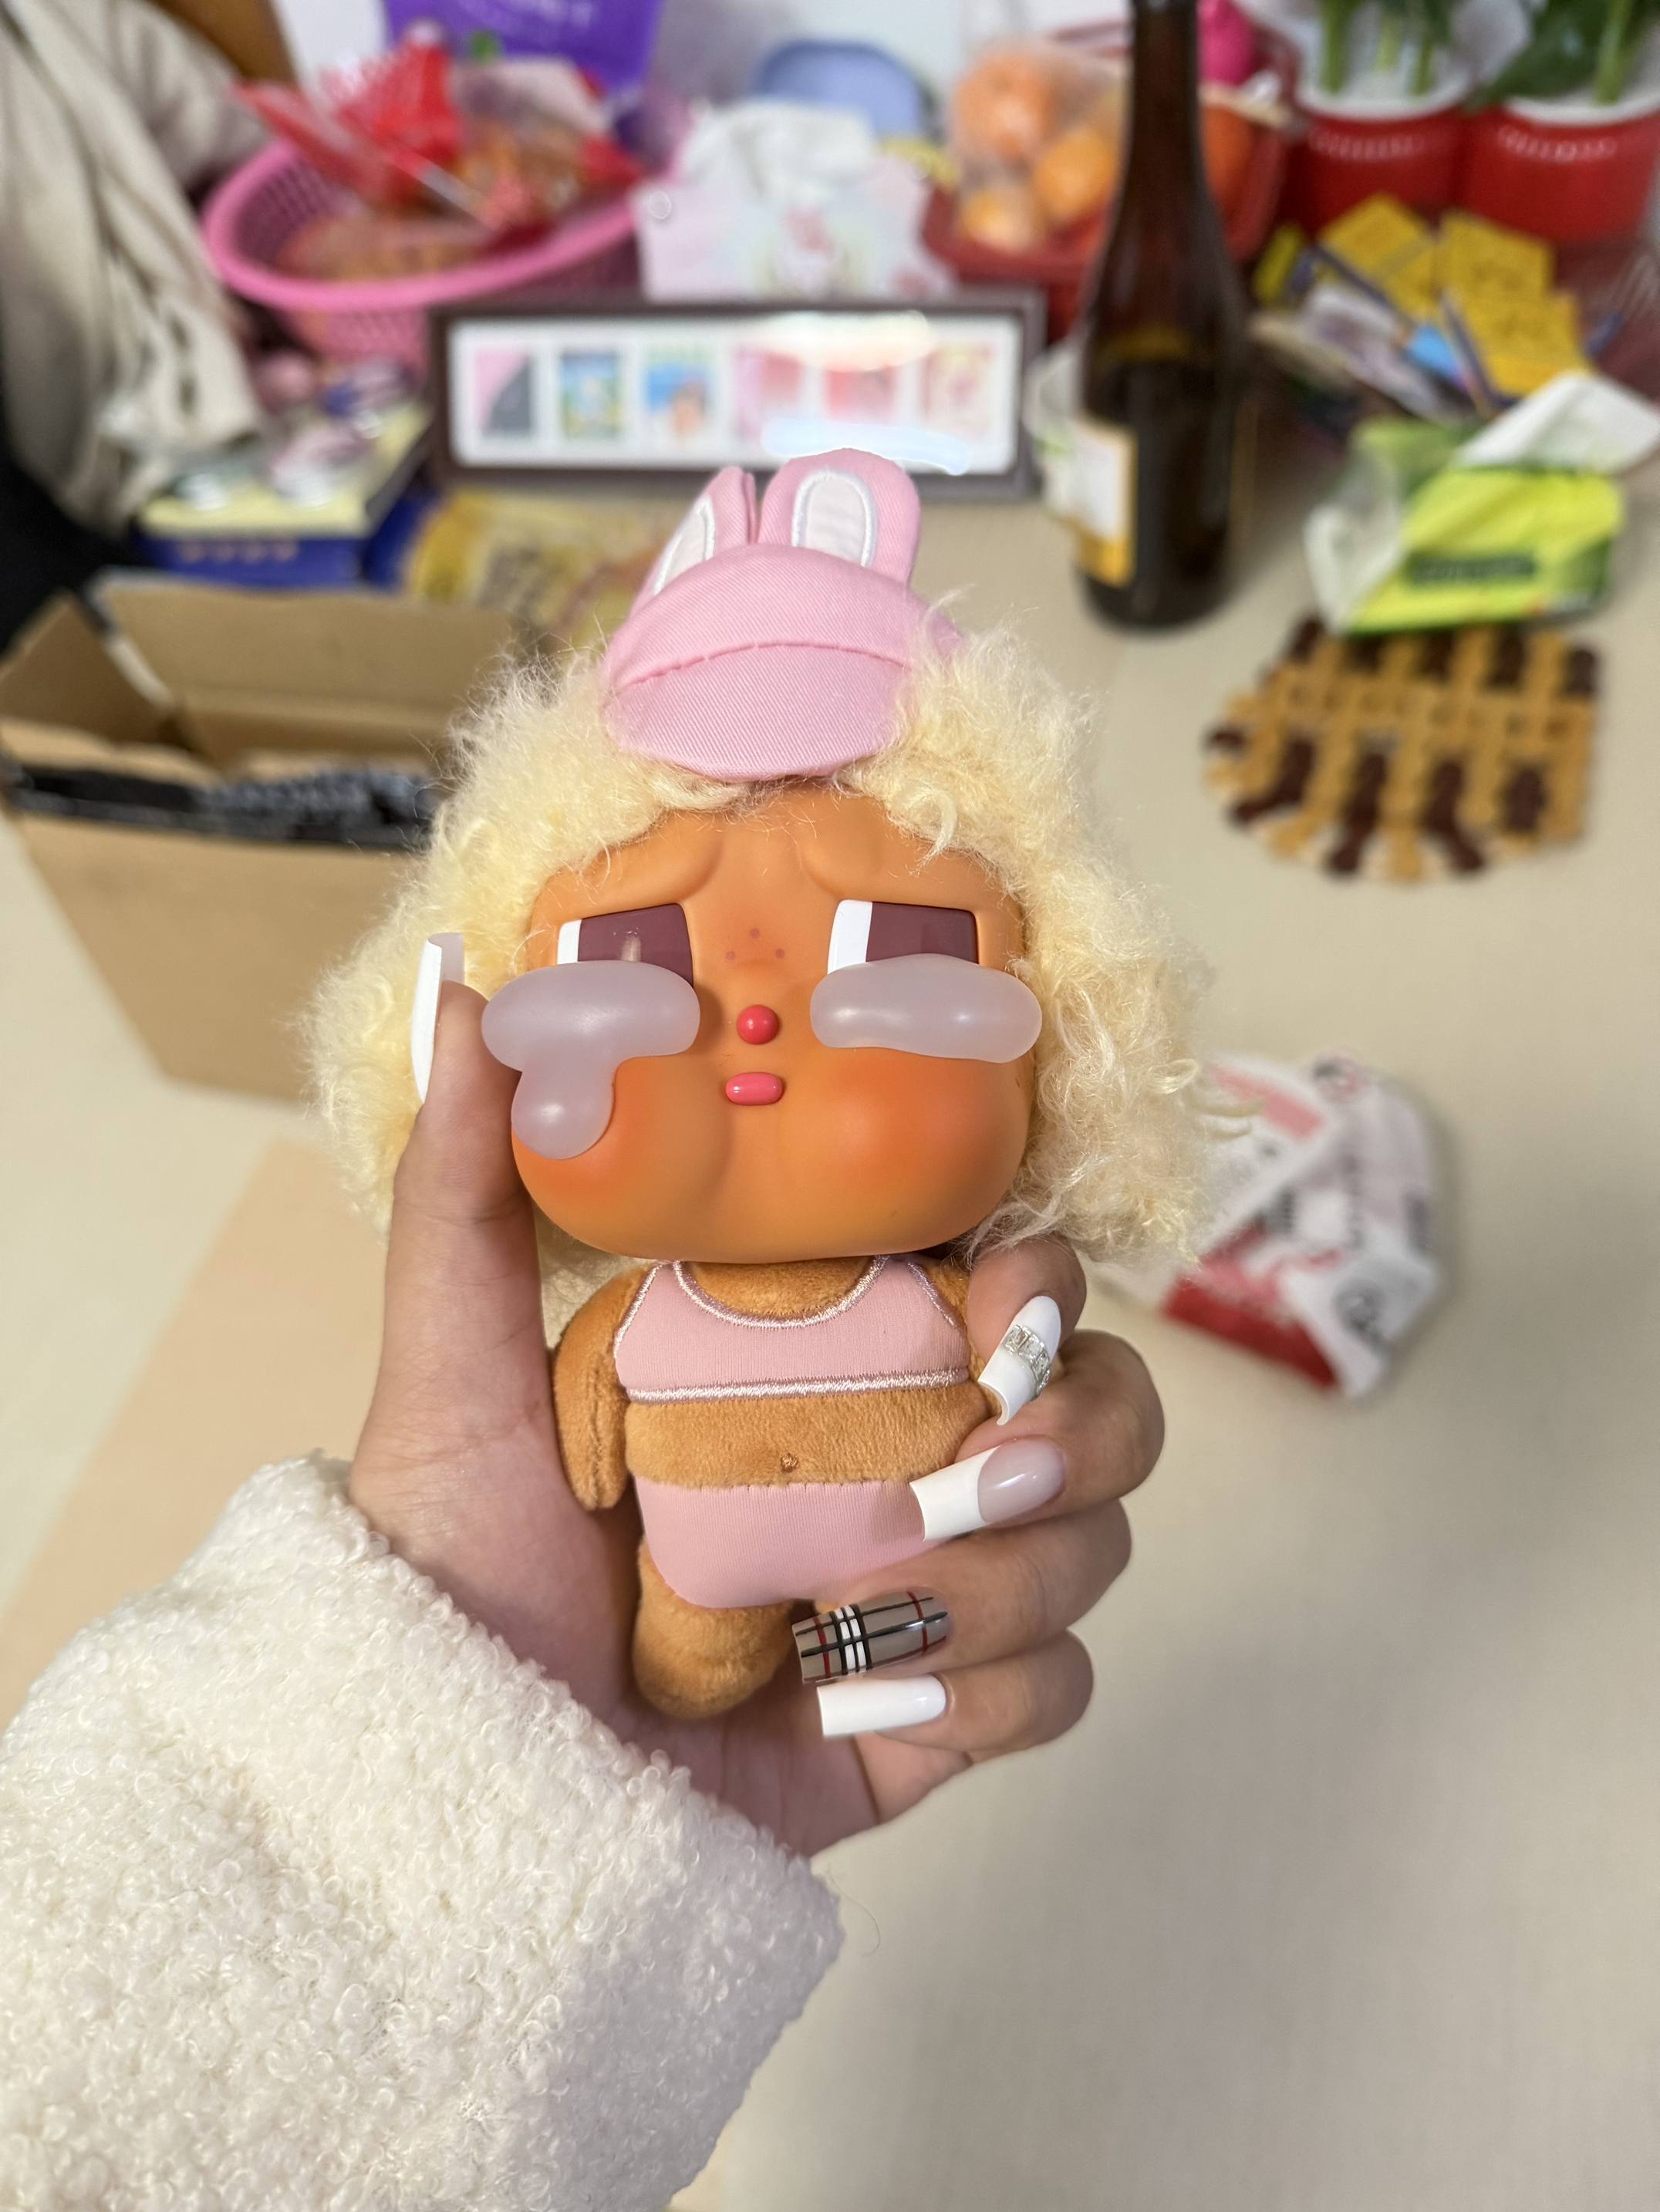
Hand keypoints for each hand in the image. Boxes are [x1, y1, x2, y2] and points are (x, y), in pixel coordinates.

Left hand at [349, 986, 1164, 1856]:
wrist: (458, 1773)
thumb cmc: (454, 1557)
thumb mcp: (452, 1363)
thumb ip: (468, 1185)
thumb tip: (467, 993)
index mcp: (824, 1355)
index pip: (1002, 1285)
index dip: (1040, 1283)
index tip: (995, 1306)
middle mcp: (899, 1456)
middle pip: (1099, 1407)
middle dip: (1079, 1430)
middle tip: (971, 1473)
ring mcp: (930, 1587)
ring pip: (1095, 1545)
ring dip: (1013, 1577)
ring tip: (862, 1612)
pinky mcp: (939, 1711)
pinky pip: (1061, 1687)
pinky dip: (997, 1690)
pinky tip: (870, 1699)